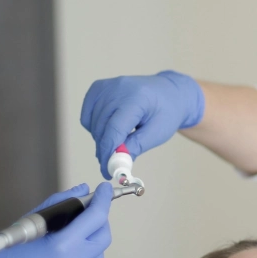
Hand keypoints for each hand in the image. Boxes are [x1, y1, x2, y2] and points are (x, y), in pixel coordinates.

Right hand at [0, 183, 113, 257]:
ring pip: (97, 257)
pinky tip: (66, 256)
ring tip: (74, 235)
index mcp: (62, 247)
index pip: (96, 217)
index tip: (103, 190)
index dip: (103, 200)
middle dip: (100, 221)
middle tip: (90, 212)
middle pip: (104, 238)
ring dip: (91, 242)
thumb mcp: (29, 223)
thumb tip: (82, 191)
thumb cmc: (2, 256)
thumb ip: (59, 204)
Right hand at [81, 71, 204, 177]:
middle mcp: (118, 88)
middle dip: (104, 150)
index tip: (107, 171)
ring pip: (93, 123)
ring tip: (117, 144)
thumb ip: (136, 146)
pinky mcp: (99, 87)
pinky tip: (108, 130)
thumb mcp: (157, 133)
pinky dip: (94, 127)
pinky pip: (88, 114)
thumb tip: (117, 162)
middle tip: (112, 163)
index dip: (108, 153)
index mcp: (136, 98)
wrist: (169, 92)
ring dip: (100, 139)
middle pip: (101, 127)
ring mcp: (107, 86)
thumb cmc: (166, 112)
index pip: (114, 129)